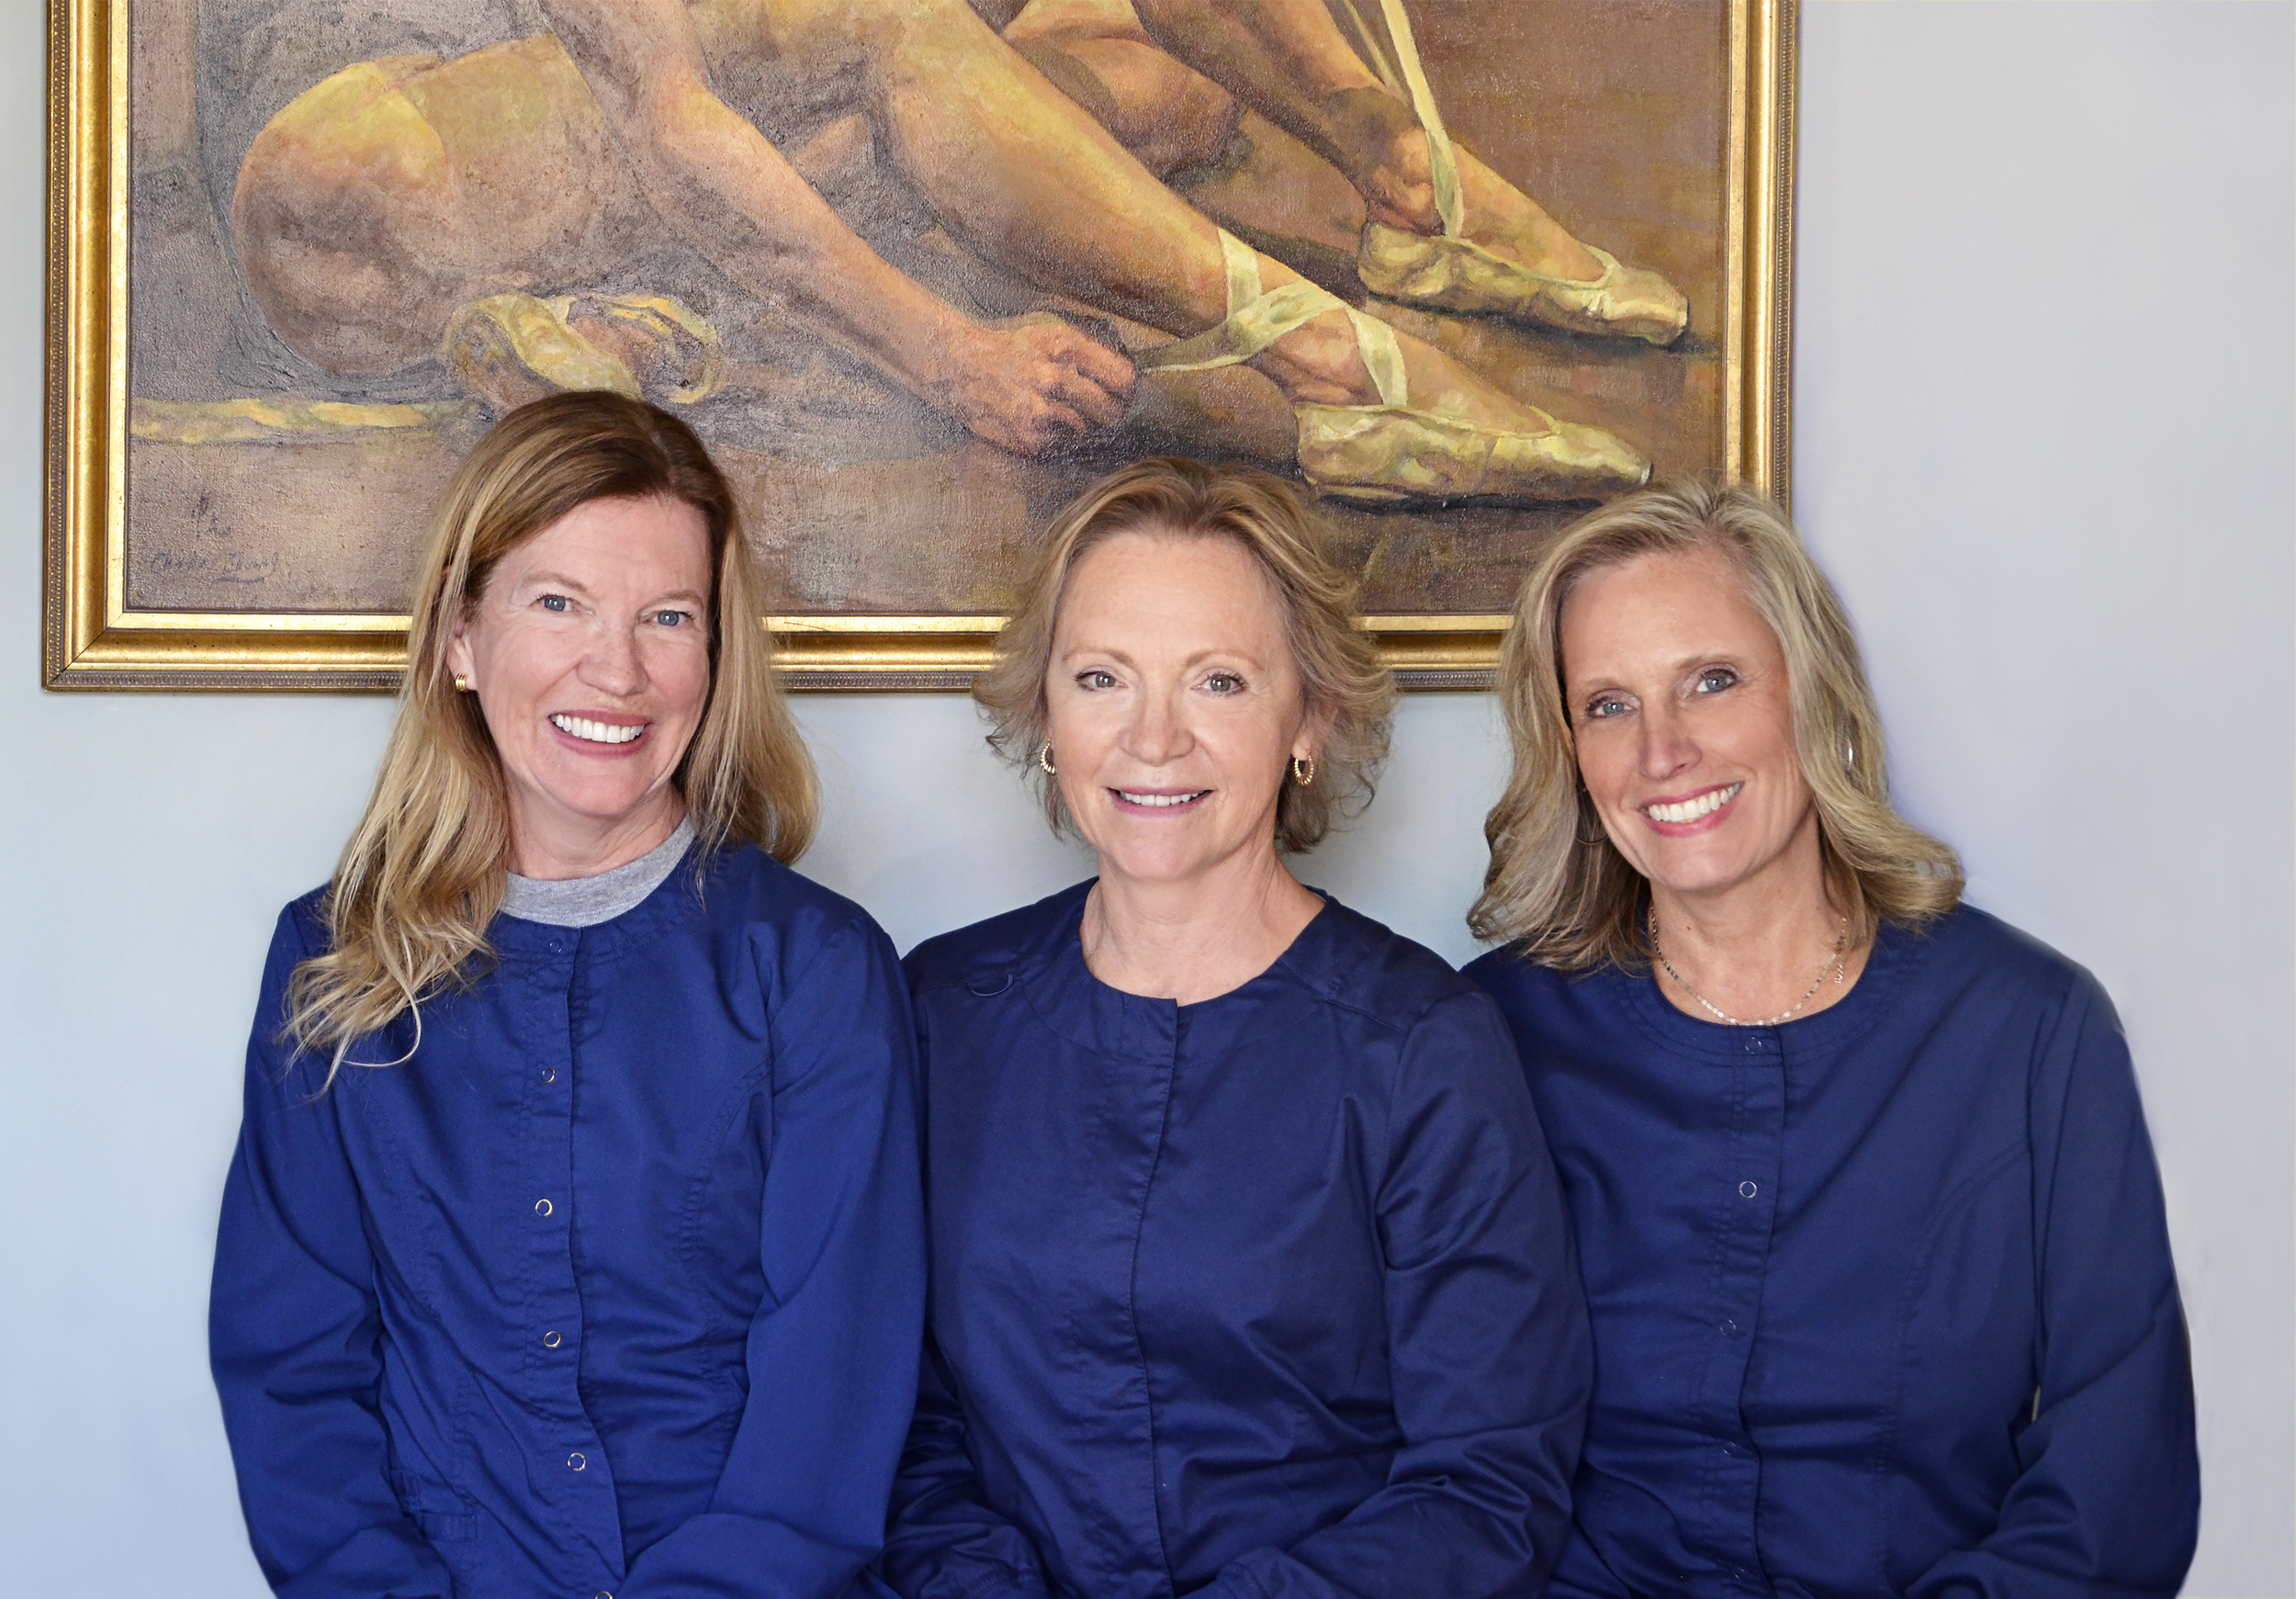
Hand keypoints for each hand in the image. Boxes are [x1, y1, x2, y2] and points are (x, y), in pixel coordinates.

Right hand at [928, 319, 1137, 454]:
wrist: (960, 367)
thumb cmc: (1012, 350)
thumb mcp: (1050, 335)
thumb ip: (1089, 353)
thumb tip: (1129, 381)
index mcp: (1065, 347)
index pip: (1123, 379)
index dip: (1127, 391)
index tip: (1123, 395)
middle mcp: (1055, 378)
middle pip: (1111, 412)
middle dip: (1110, 414)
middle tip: (1100, 412)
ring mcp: (1042, 411)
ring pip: (1087, 431)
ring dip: (1081, 427)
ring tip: (1058, 412)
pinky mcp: (1030, 438)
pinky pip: (1061, 444)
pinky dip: (1055, 437)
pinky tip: (1037, 421)